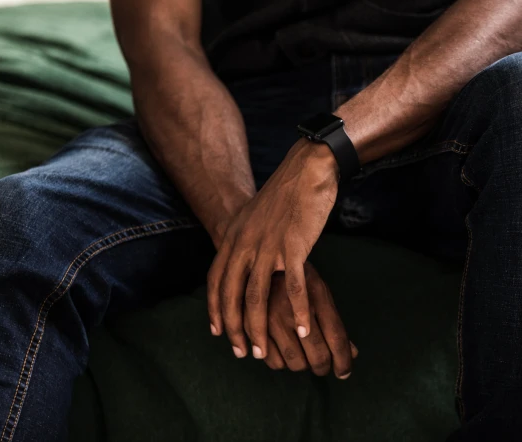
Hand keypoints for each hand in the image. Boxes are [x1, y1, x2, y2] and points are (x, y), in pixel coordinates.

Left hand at [207, 140, 338, 358]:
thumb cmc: (284, 194)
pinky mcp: (294, 246)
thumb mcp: (254, 217)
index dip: (215, 309)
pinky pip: (293, 287)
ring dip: (259, 329)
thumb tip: (243, 262)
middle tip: (242, 352)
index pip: (216, 280)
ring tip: (264, 352)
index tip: (218, 333)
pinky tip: (303, 330)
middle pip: (232, 295)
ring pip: (257, 297)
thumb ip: (246, 240)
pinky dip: (298, 312)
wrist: (306, 169)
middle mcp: (245, 243)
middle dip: (234, 328)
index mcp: (234, 236)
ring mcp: (268, 246)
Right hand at [249, 262, 358, 377]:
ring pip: (295, 363)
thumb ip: (335, 323)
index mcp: (316, 297)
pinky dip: (282, 363)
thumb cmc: (298, 279)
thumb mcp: (320, 293)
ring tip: (303, 355)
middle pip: (317, 355)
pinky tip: (284, 351)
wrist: (261, 262)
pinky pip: (274, 362)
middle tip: (323, 366)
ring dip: (304, 365)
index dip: (344, 361)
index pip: (336, 338)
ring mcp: (273, 320)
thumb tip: (352, 353)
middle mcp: (295, 310)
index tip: (344, 373)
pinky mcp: (253, 327)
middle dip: (324, 367)